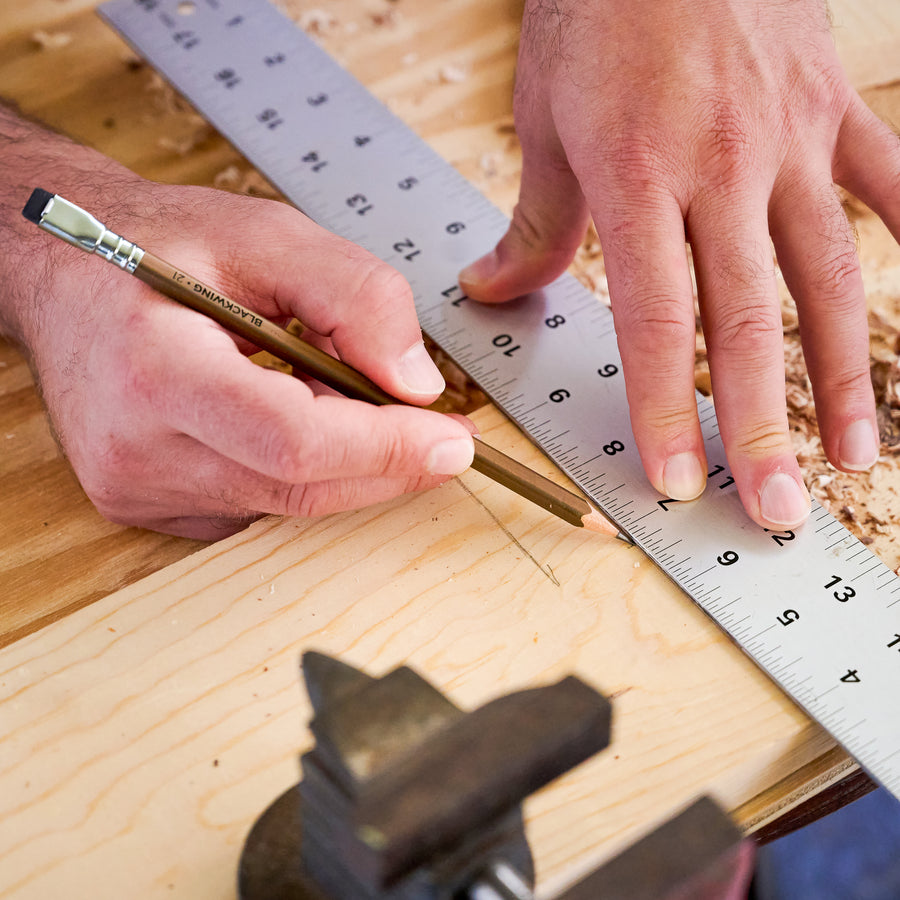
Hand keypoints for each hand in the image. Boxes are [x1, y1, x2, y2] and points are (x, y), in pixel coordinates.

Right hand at [2, 113, 473, 538]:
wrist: (62, 274)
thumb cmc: (156, 246)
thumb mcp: (266, 235)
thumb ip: (356, 296)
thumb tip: (417, 384)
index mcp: (157, 371)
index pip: (294, 441)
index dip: (386, 448)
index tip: (452, 443)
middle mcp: (136, 449)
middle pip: (300, 488)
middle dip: (387, 465)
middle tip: (440, 436)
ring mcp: (136, 489)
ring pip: (285, 504)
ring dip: (344, 463)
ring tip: (348, 402)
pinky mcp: (144, 506)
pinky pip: (255, 507)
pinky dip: (298, 473)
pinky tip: (292, 422)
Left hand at [460, 0, 899, 529]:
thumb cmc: (596, 11)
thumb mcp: (543, 121)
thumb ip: (533, 223)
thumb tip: (491, 290)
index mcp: (637, 181)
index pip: (655, 324)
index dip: (665, 410)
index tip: (672, 481)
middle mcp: (721, 172)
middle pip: (747, 324)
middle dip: (760, 428)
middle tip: (773, 511)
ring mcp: (789, 141)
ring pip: (828, 279)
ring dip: (842, 377)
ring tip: (852, 457)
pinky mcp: (834, 108)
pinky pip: (892, 184)